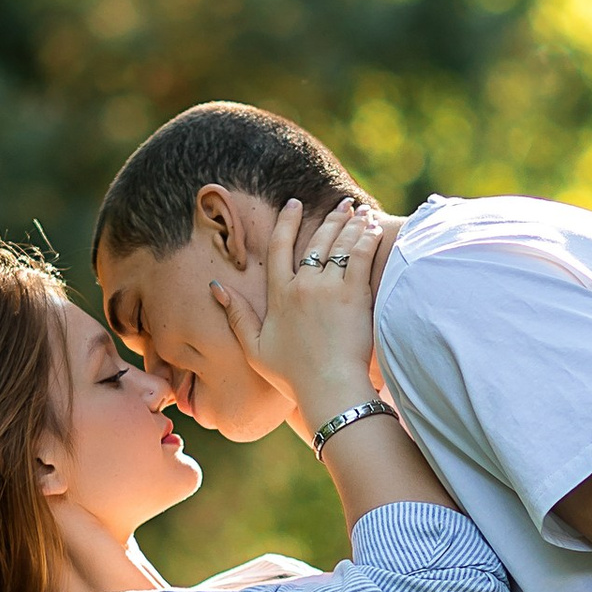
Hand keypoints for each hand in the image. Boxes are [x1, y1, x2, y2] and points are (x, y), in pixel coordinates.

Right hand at [211, 195, 384, 445]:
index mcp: (279, 295)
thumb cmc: (292, 374)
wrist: (328, 387)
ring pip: (341, 245)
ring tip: (361, 212)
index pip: (279, 247)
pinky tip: (374, 228)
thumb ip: (236, 315)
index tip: (295, 204)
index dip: (287, 222)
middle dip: (330, 218)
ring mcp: (328, 288)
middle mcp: (302, 285)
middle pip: (316, 241)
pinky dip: (367, 239)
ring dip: (353, 224)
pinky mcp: (353, 295)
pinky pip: (361, 256)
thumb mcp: (254, 348)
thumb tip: (216, 288)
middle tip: (342, 205)